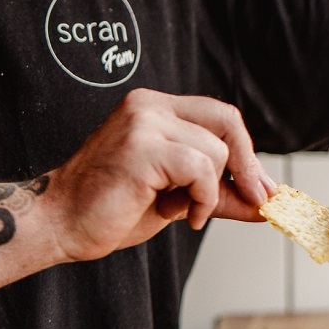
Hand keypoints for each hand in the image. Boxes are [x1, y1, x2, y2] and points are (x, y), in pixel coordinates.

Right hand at [44, 88, 275, 263]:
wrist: (61, 223)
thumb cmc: (110, 209)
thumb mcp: (175, 197)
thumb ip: (218, 192)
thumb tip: (267, 201)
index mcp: (152, 107)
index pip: (219, 114)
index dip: (246, 151)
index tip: (258, 188)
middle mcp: (148, 106)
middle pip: (226, 122)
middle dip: (245, 165)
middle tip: (249, 200)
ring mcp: (143, 123)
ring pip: (216, 152)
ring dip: (208, 192)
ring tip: (176, 209)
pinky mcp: (142, 148)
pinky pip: (201, 170)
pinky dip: (201, 199)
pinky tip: (177, 214)